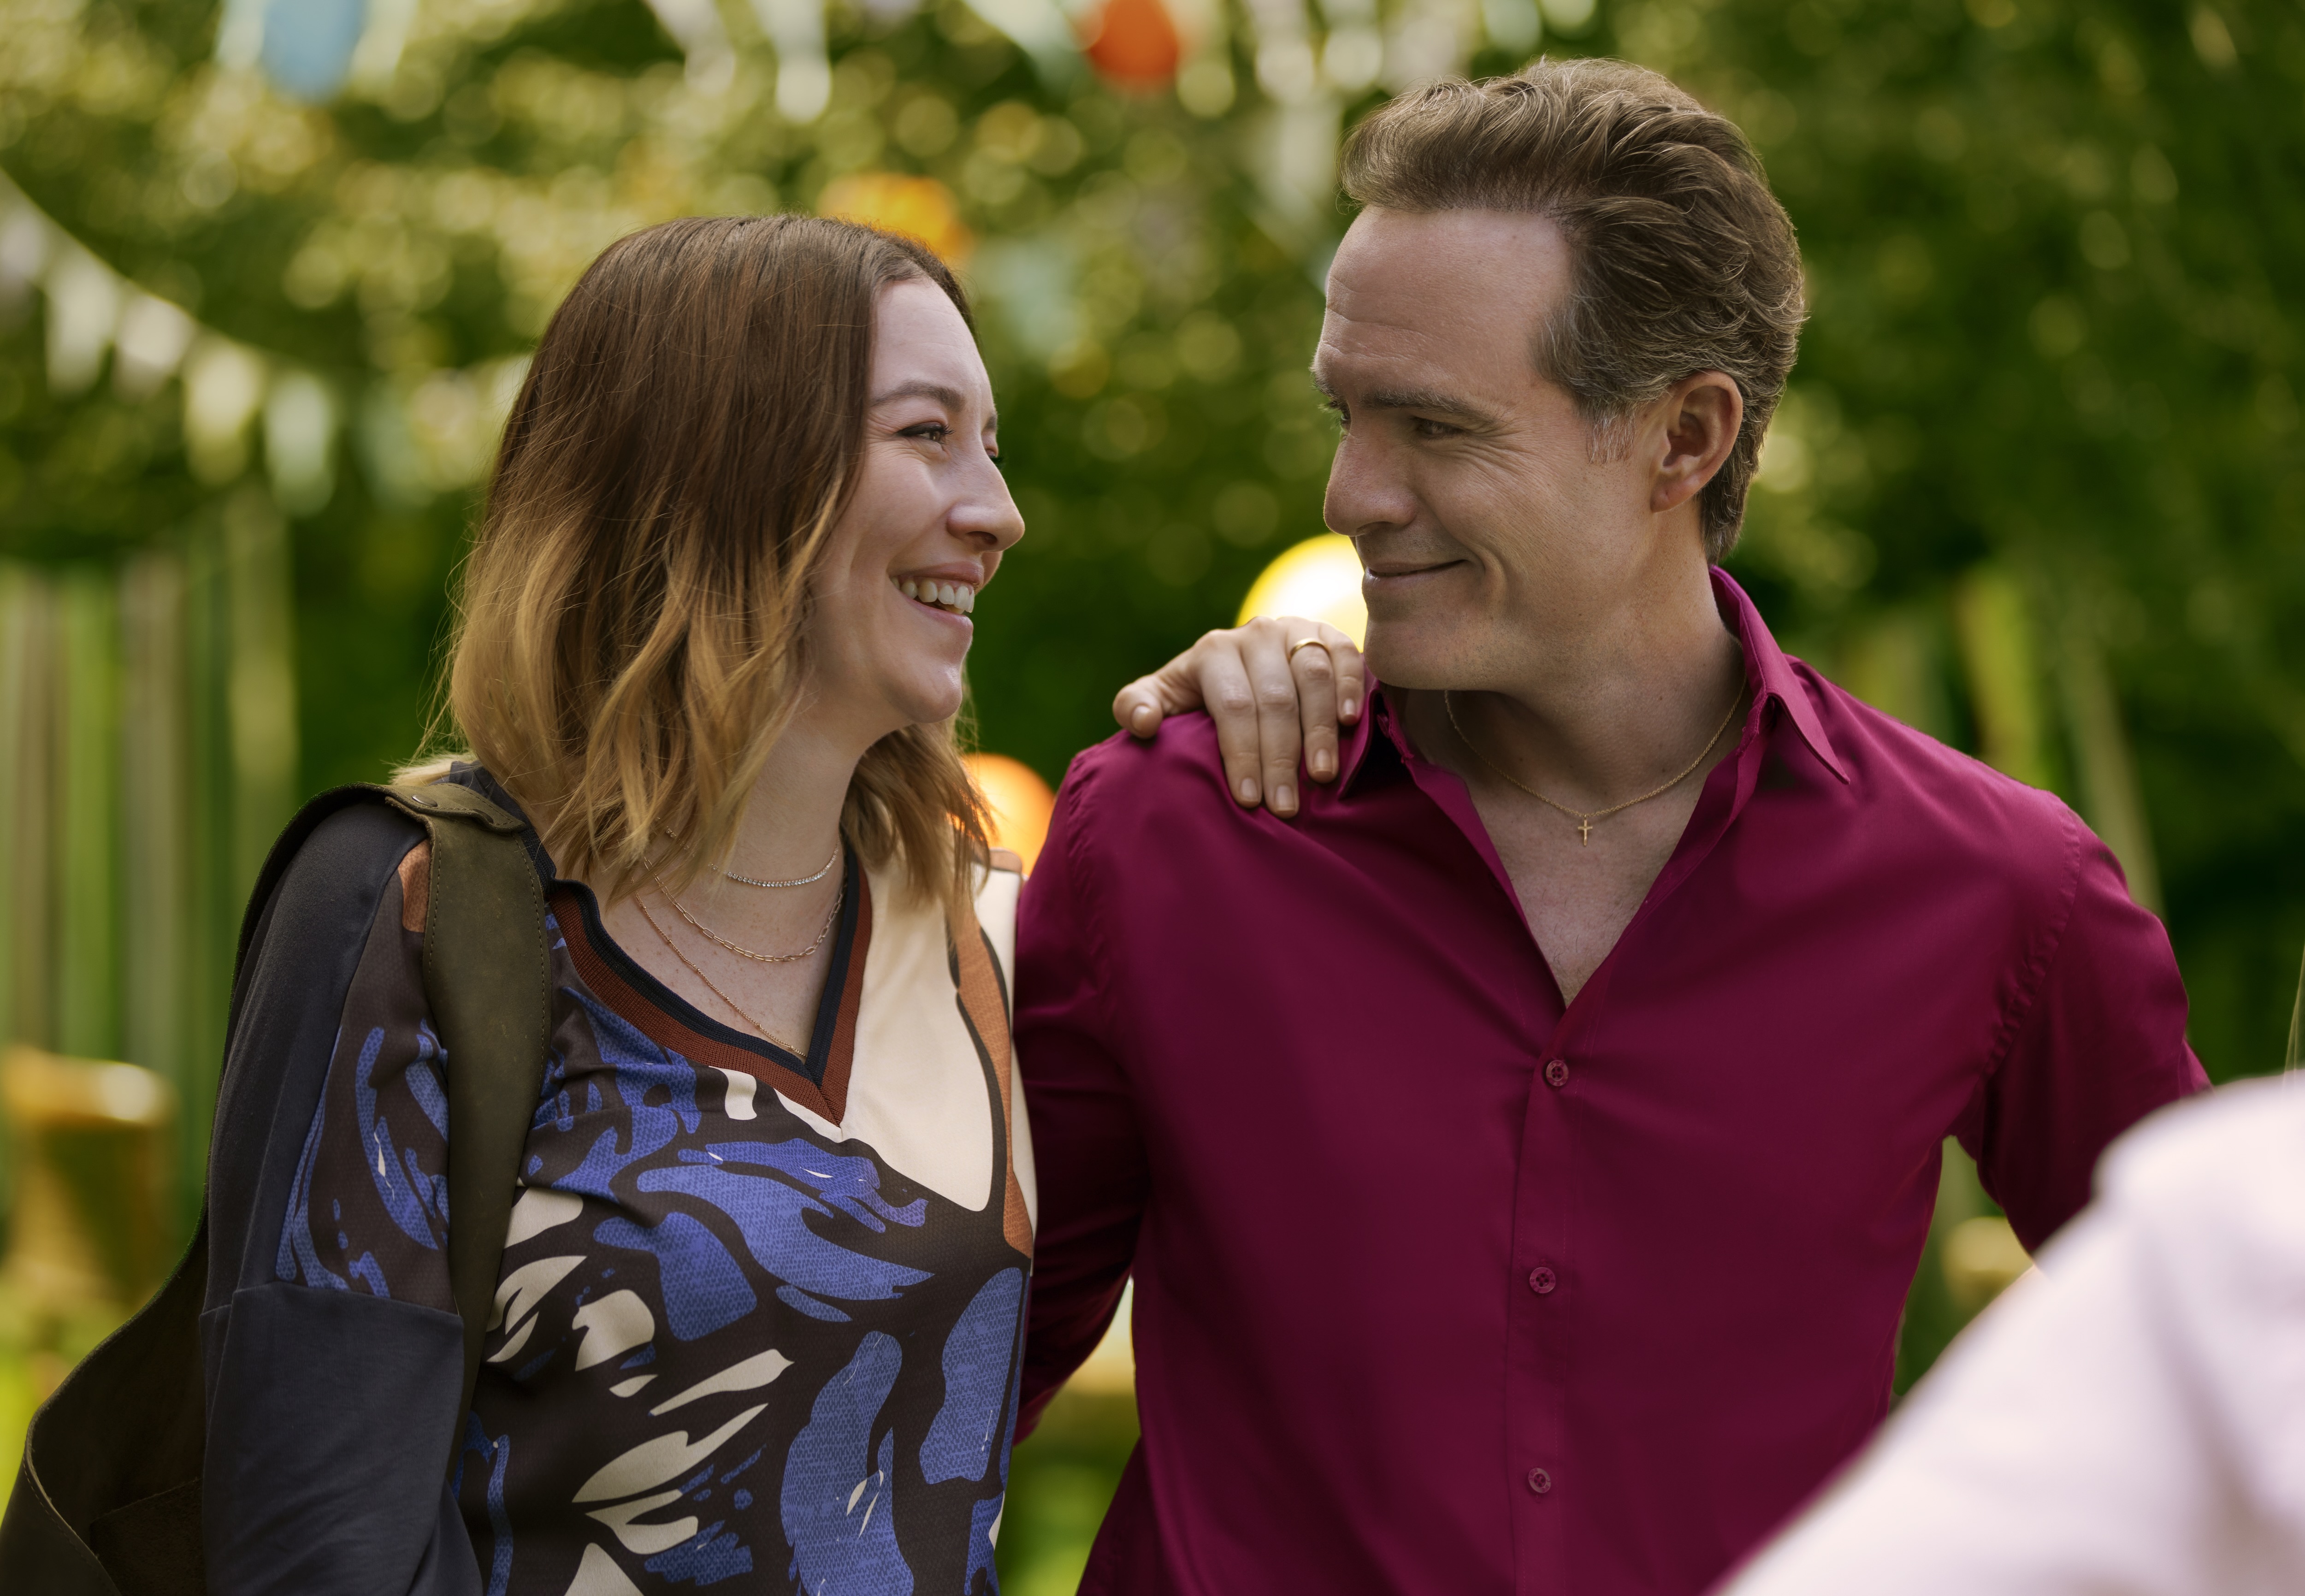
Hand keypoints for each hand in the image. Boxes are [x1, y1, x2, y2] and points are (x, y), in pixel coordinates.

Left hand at [1112, 617, 1365, 816]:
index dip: (1241, 753)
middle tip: (1285, 806)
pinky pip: (1346, 656)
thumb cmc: (1200, 694)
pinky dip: (1351, 687)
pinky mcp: (1328, 634)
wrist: (1242, 662)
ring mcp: (1294, 630)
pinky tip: (1350, 723)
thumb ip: (1136, 706)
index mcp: (1213, 651)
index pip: (1232, 705)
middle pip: (1274, 699)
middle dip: (1279, 757)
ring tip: (1321, 776)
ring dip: (1319, 730)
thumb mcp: (1163, 697)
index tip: (1249, 800)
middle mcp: (1255, 634)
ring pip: (1312, 678)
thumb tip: (1145, 723)